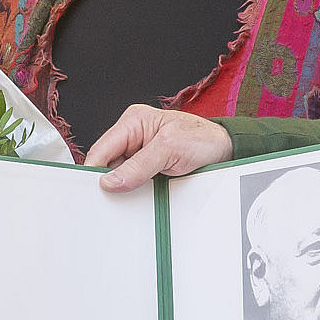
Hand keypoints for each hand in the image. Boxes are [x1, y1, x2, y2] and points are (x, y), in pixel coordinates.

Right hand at [86, 106, 233, 193]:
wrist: (225, 150)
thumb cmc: (203, 138)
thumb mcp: (170, 149)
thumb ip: (139, 165)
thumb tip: (111, 181)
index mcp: (133, 121)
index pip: (101, 149)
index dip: (95, 170)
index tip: (94, 191)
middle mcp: (133, 136)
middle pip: (107, 163)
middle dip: (110, 180)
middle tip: (115, 197)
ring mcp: (139, 153)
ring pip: (118, 175)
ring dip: (124, 188)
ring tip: (137, 192)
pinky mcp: (147, 167)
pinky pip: (132, 182)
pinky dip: (134, 191)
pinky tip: (142, 195)